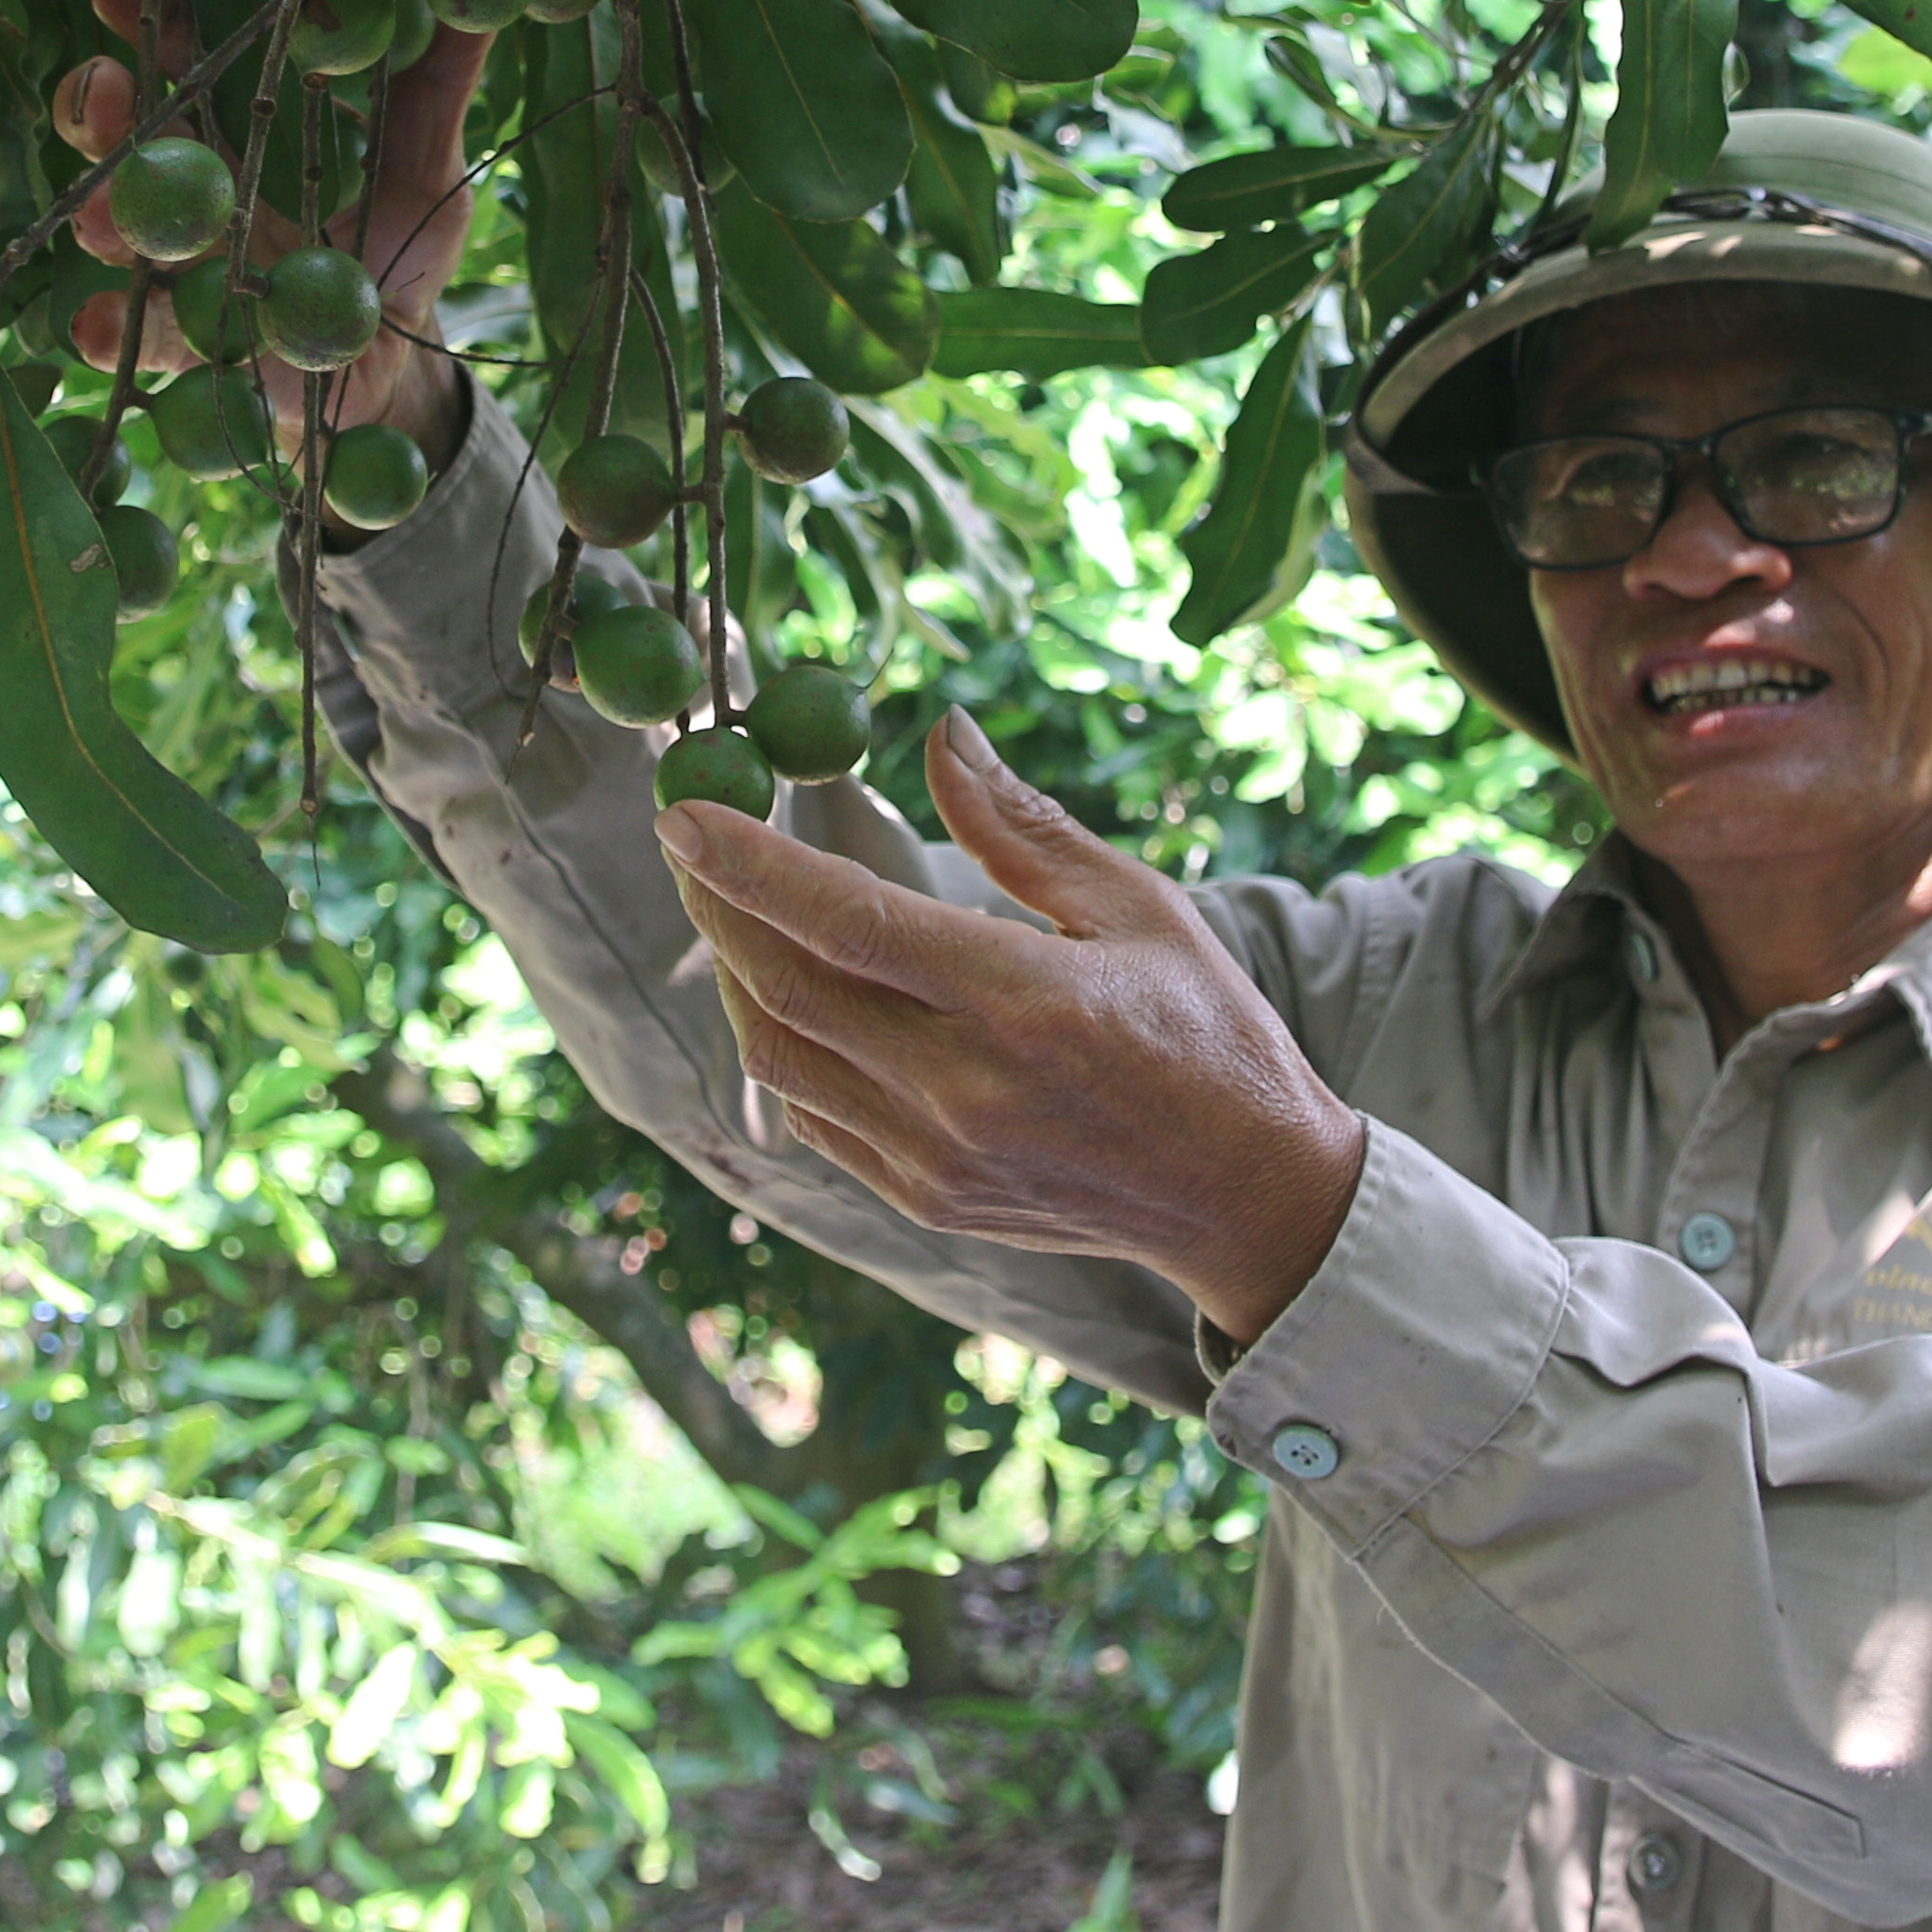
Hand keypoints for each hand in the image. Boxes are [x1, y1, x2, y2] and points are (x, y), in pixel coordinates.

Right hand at [53, 0, 480, 456]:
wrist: (395, 366)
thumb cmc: (397, 246)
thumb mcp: (429, 160)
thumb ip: (441, 79)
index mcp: (237, 124)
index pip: (179, 51)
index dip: (142, 5)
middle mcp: (192, 190)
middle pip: (125, 134)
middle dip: (99, 106)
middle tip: (101, 84)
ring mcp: (180, 268)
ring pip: (120, 235)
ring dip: (103, 218)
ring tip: (101, 214)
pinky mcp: (191, 353)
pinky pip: (139, 342)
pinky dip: (113, 335)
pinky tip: (95, 326)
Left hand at [653, 713, 1367, 1343]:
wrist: (1246, 1197)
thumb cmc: (1205, 1031)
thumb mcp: (1137, 907)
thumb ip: (1022, 827)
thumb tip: (942, 734)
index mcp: (1022, 1003)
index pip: (846, 921)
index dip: (749, 861)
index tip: (684, 808)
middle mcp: (963, 1090)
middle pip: (785, 986)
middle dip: (715, 903)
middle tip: (690, 839)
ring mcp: (934, 1156)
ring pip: (779, 1055)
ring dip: (734, 973)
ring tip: (729, 907)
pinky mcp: (924, 1198)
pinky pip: (812, 1113)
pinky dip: (780, 1044)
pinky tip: (788, 990)